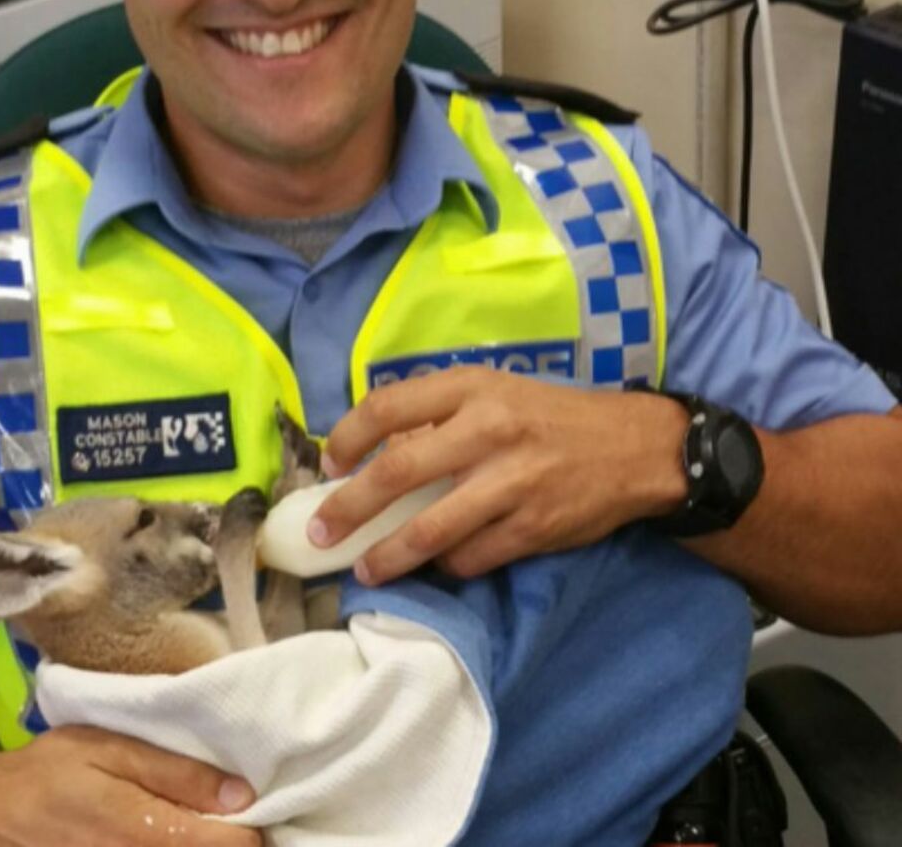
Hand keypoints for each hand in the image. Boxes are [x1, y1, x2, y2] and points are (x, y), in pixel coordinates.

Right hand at [0, 724, 263, 846]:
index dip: (254, 832)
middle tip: (233, 823)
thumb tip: (241, 794)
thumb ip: (174, 772)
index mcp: (143, 832)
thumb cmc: (47, 774)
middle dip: (230, 845)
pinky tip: (171, 840)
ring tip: (202, 832)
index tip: (259, 812)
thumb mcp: (108, 750)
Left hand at [308, 367, 687, 583]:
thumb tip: (376, 451)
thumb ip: (440, 416)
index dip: (349, 436)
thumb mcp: (495, 393)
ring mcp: (511, 483)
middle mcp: (488, 431)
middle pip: (399, 473)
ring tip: (364, 569)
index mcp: (472, 388)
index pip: (390, 407)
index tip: (330, 463)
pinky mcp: (532, 528)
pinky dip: (445, 565)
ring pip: (430, 530)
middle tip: (321, 533)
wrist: (634, 448)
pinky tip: (435, 566)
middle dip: (350, 508)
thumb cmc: (550, 416)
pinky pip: (470, 557)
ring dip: (387, 555)